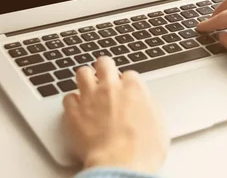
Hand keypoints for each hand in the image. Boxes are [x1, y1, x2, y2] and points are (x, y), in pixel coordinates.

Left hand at [63, 57, 168, 172]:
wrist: (120, 163)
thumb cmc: (142, 150)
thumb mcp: (159, 125)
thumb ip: (149, 108)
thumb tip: (146, 107)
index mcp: (134, 88)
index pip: (129, 74)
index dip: (127, 82)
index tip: (126, 90)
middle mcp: (110, 88)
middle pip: (104, 63)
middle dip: (104, 68)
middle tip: (105, 76)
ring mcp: (90, 98)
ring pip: (82, 73)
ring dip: (85, 78)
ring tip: (87, 86)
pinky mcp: (74, 112)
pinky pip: (68, 97)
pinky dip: (71, 101)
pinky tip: (76, 108)